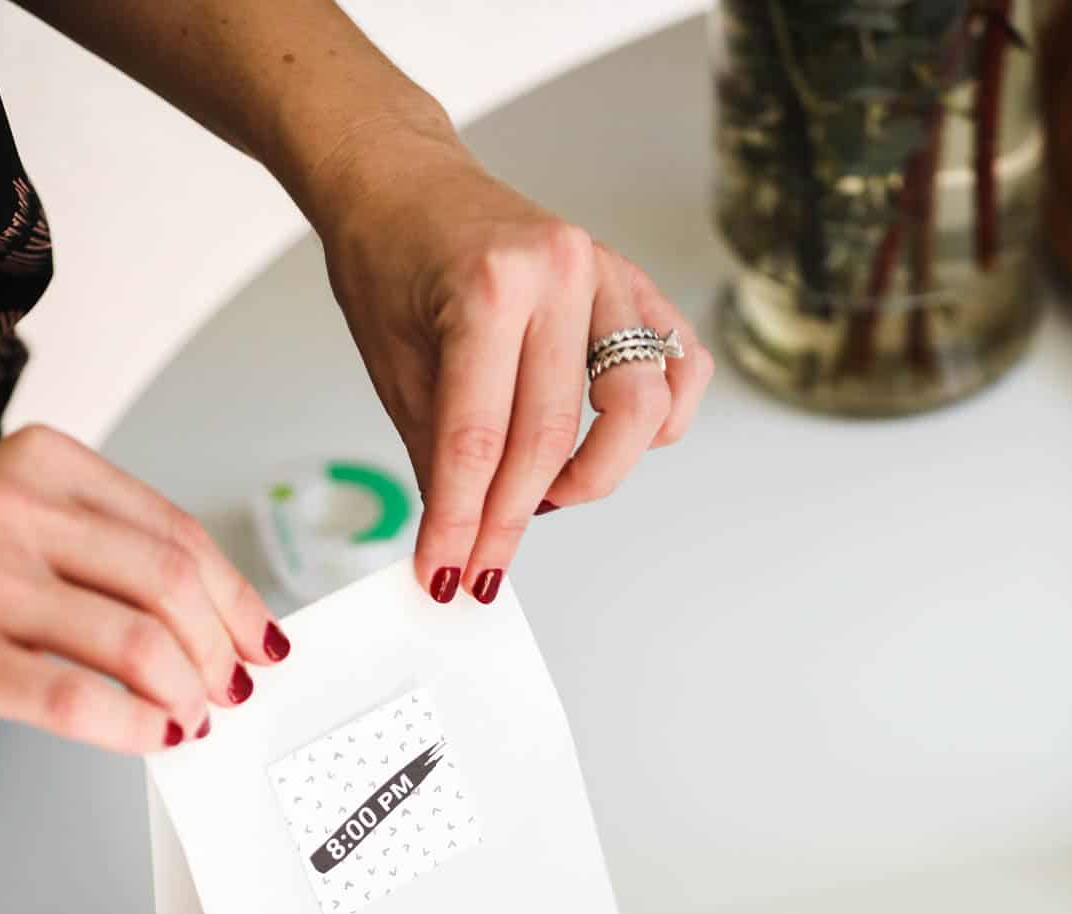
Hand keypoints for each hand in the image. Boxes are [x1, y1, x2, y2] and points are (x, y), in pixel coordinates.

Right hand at [0, 424, 289, 751]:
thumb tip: (218, 616)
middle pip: (170, 582)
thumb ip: (106, 548)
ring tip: (188, 716)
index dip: (234, 596)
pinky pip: (82, 701)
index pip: (174, 531)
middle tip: (228, 686)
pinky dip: (137, 727)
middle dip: (218, 647)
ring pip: (139, 643)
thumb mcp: (14, 518)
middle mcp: (9, 508)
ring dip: (186, 694)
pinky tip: (152, 735)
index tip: (258, 638)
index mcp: (39, 462)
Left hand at [319, 134, 713, 604]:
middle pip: (551, 438)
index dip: (461, 522)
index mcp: (487, 286)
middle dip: (513, 519)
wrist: (404, 182)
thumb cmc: (392, 260)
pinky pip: (679, 366)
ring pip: (637, 410)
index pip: (478, 440)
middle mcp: (559, 272)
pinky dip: (660, 421)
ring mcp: (608, 273)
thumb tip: (461, 544)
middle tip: (485, 564)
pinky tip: (614, 446)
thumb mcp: (392, 366)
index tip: (449, 573)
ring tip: (546, 498)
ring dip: (593, 477)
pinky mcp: (636, 284)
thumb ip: (437, 456)